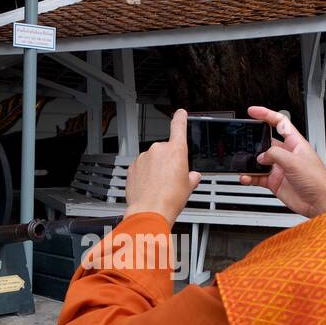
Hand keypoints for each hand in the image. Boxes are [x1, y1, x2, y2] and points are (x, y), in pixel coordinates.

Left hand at [124, 108, 200, 225]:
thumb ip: (192, 177)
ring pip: (152, 160)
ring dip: (156, 169)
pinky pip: (141, 168)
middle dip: (168, 162)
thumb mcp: (189, 187)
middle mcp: (158, 150)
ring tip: (159, 187)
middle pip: (165, 151)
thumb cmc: (169, 199)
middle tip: (171, 179)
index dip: (180, 118)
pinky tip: (149, 188)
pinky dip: (145, 175)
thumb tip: (193, 176)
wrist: (149, 211)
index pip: (178, 126)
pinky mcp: (132, 167)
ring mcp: (143, 157)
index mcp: (176, 150)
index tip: (180, 113)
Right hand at [240, 106, 325, 218]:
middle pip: (266, 142)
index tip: (253, 111)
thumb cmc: (317, 180)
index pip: (279, 122)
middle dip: (254, 141)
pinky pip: (258, 177)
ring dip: (250, 163)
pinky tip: (246, 177)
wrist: (319, 202)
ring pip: (260, 161)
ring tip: (242, 163)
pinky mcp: (275, 182)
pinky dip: (250, 177)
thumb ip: (275, 154)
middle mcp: (287, 154)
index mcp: (295, 143)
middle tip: (243, 141)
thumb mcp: (294, 161)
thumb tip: (261, 156)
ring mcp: (280, 168)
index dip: (266, 115)